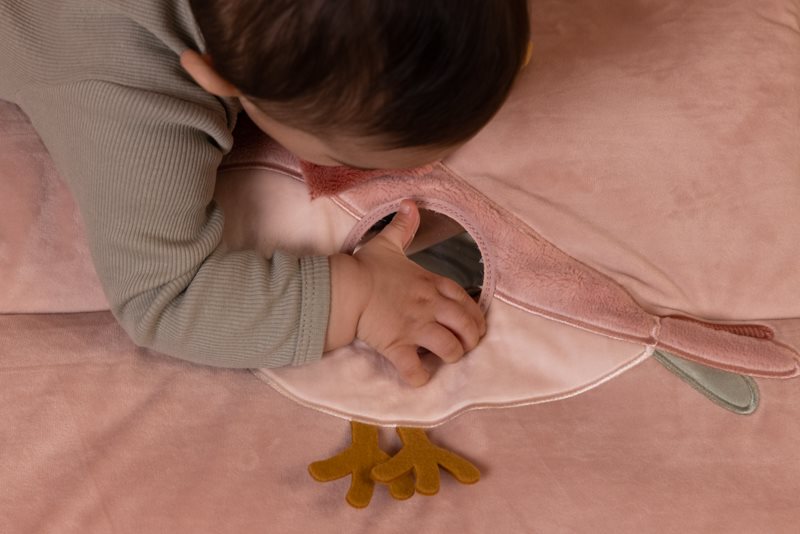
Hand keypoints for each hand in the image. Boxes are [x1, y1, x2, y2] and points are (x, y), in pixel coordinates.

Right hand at [326, 200, 485, 385]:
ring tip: (445, 358)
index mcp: (432, 284)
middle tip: (463, 346)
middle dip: (470, 340)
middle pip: (466, 328)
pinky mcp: (397, 346)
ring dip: (452, 357)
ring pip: (450, 349)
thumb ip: (403, 225)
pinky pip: (416, 370)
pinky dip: (420, 378)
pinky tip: (420, 377)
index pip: (467, 302)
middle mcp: (430, 307)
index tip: (473, 326)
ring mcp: (416, 328)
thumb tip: (410, 204)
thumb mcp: (388, 243)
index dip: (475, 318)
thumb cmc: (366, 267)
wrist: (345, 288)